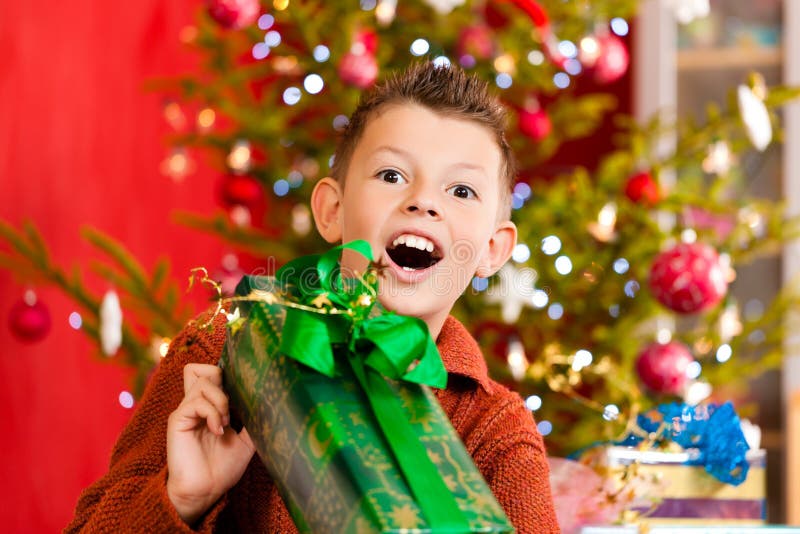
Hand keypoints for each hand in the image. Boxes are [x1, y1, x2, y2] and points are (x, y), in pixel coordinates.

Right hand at [166, 363, 254, 524]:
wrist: (205, 491)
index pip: (213, 373)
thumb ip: (253, 421)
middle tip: (233, 407)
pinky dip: (212, 413)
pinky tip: (218, 430)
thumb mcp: (246, 441)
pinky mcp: (178, 420)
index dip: (229, 376)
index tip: (244, 393)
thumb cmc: (222, 468)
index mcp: (209, 406)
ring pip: (203, 382)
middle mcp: (196, 405)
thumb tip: (270, 403)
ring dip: (221, 400)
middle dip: (224, 382)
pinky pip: (196, 402)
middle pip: (202, 369)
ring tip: (226, 423)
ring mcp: (186, 411)